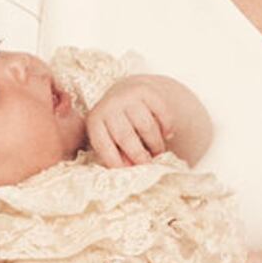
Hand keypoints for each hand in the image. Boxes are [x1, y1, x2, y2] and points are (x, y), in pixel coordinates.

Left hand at [80, 72, 207, 168]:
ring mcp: (127, 96)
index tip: (128, 172)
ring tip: (158, 151)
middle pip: (125, 136)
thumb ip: (116, 154)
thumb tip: (129, 167)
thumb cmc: (116, 125)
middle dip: (138, 154)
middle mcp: (109, 106)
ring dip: (155, 143)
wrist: (126, 93)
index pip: (102, 144)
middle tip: (148, 164)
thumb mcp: (110, 138)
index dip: (115, 161)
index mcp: (95, 121)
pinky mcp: (145, 91)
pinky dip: (166, 126)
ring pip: (145, 126)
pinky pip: (161, 113)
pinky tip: (166, 134)